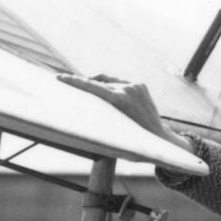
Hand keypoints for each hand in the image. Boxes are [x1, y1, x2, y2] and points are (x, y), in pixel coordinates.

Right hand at [60, 73, 185, 150]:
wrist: (160, 138)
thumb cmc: (134, 142)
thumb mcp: (112, 132)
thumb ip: (98, 118)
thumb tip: (79, 112)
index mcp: (120, 99)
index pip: (91, 86)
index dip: (74, 81)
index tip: (60, 77)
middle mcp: (128, 89)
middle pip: (98, 81)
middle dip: (85, 83)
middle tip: (70, 83)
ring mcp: (135, 85)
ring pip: (109, 81)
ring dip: (100, 87)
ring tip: (93, 97)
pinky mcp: (140, 84)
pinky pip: (120, 84)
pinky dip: (113, 90)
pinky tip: (113, 102)